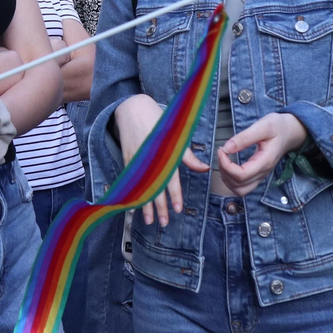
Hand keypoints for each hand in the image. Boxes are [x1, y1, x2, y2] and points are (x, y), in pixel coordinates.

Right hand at [115, 95, 207, 226]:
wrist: (133, 109)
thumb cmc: (159, 122)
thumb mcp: (177, 136)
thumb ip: (188, 156)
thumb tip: (205, 168)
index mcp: (166, 154)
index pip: (171, 180)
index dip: (175, 195)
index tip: (178, 209)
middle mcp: (152, 160)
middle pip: (156, 188)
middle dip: (160, 207)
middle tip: (164, 222)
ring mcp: (138, 162)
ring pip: (143, 188)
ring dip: (145, 205)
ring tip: (148, 220)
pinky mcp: (128, 160)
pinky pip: (131, 182)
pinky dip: (132, 195)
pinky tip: (133, 205)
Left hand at [215, 113, 307, 195]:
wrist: (290, 133)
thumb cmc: (278, 127)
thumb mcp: (264, 126)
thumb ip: (245, 137)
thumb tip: (227, 148)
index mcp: (265, 161)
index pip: (241, 175)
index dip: (226, 166)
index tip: (222, 150)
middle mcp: (263, 173)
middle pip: (239, 186)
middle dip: (224, 171)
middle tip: (222, 154)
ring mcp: (260, 176)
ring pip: (239, 190)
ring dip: (226, 178)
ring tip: (224, 160)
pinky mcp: (257, 175)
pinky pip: (242, 187)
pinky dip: (230, 180)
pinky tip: (228, 165)